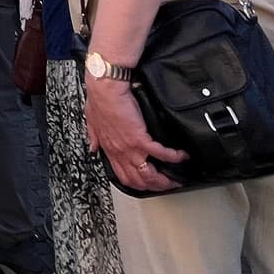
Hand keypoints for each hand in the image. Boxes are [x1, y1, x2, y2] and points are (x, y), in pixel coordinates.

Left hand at [83, 73, 184, 192]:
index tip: (148, 183)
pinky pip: (161, 153)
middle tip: (167, 184)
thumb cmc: (99, 99)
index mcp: (109, 148)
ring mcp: (129, 147)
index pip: (122, 175)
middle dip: (154, 186)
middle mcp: (119, 151)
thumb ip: (94, 136)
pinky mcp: (139, 138)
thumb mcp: (92, 121)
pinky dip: (173, 157)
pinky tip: (181, 155)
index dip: (136, 184)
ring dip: (165, 179)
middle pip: (138, 180)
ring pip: (148, 175)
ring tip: (176, 178)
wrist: (105, 86)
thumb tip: (93, 148)